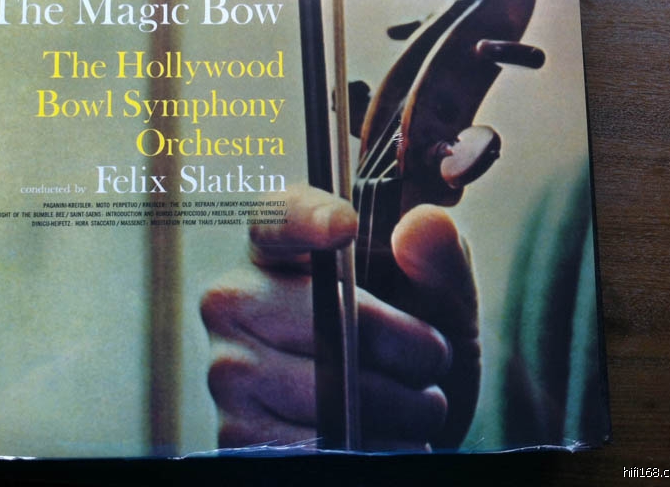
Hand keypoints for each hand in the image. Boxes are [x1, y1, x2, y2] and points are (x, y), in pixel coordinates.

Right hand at [200, 185, 479, 450]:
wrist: (395, 433)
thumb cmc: (409, 349)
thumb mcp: (441, 302)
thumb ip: (440, 258)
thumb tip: (425, 223)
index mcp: (276, 251)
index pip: (276, 219)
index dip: (307, 218)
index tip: (345, 226)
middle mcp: (236, 301)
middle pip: (328, 316)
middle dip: (402, 346)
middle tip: (431, 358)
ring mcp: (229, 370)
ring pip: (330, 391)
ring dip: (399, 409)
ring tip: (410, 405)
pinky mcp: (236, 434)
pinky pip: (320, 445)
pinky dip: (372, 450)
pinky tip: (380, 439)